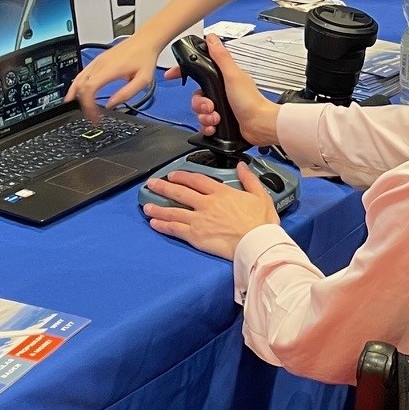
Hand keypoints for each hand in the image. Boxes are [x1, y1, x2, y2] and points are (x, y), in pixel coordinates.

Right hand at [70, 34, 160, 119]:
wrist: (145, 41)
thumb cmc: (144, 58)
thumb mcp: (143, 80)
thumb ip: (126, 94)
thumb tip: (110, 105)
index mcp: (110, 69)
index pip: (90, 88)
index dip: (88, 105)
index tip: (94, 116)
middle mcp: (100, 64)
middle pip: (81, 86)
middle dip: (83, 103)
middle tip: (90, 115)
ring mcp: (97, 61)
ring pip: (78, 79)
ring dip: (75, 94)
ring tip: (77, 107)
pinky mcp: (97, 60)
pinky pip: (81, 74)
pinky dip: (76, 85)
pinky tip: (76, 92)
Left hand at [143, 163, 277, 259]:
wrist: (258, 243)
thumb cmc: (262, 224)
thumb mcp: (261, 196)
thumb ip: (249, 179)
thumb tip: (242, 166)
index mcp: (222, 193)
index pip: (197, 180)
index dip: (182, 176)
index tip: (173, 174)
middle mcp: (207, 204)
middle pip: (180, 192)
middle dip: (163, 187)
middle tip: (152, 184)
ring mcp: (199, 220)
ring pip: (173, 210)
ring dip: (158, 207)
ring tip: (146, 206)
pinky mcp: (196, 236)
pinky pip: (175, 229)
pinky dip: (163, 225)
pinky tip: (154, 223)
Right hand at [191, 34, 277, 146]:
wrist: (258, 126)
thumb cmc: (251, 102)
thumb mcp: (233, 75)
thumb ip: (221, 57)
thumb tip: (212, 38)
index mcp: (223, 78)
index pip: (198, 71)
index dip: (183, 73)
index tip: (171, 75)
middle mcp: (221, 91)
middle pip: (196, 96)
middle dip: (200, 104)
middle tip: (210, 106)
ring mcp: (221, 106)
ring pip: (199, 111)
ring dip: (205, 116)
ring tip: (216, 117)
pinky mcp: (221, 120)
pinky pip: (204, 124)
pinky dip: (208, 126)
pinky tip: (215, 126)